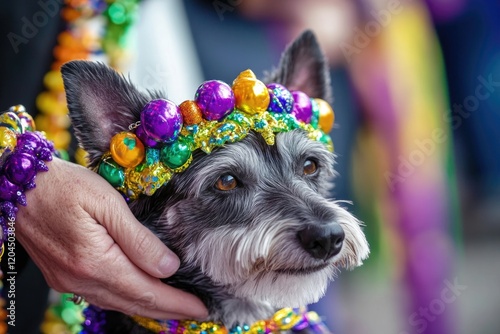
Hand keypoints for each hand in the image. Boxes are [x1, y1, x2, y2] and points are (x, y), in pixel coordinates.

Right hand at [16, 157, 207, 319]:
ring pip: (117, 303)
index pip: (146, 291)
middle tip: (196, 311)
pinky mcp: (62, 276)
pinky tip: (138, 296)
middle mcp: (80, 280)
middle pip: (134, 302)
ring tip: (174, 307)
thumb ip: (138, 239)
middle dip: (168, 309)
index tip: (201, 307)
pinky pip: (101, 296)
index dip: (176, 302)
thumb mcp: (107, 203)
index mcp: (95, 262)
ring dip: (148, 307)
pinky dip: (126, 299)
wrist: (19, 184)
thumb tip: (169, 267)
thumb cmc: (63, 186)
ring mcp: (68, 281)